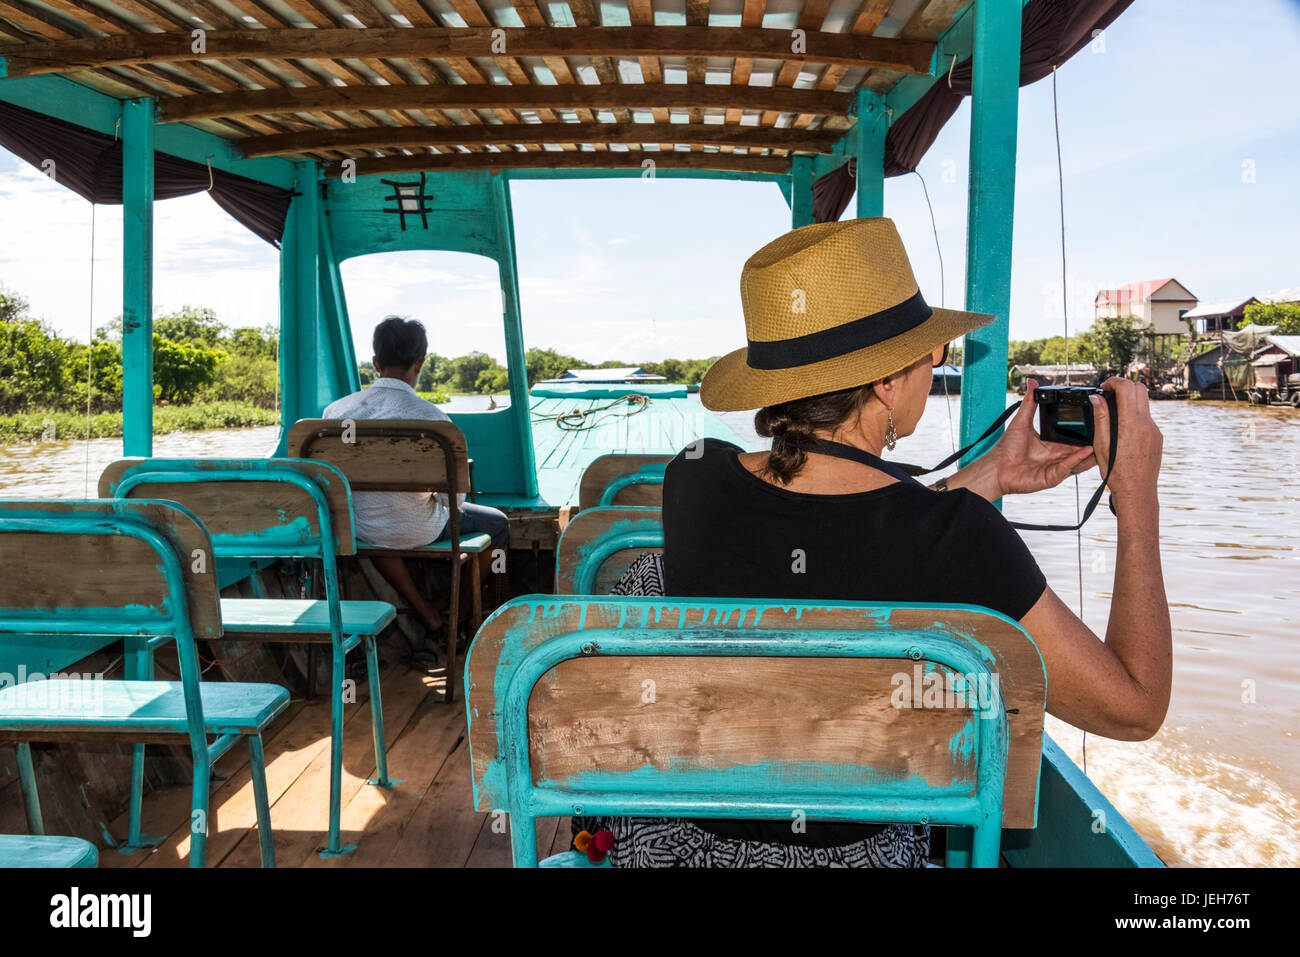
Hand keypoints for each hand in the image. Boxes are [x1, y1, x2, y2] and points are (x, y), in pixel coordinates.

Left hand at [987, 379, 1096, 495]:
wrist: (995, 469)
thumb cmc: (1006, 449)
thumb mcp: (1022, 421)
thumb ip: (1030, 402)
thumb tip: (1032, 382)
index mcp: (1052, 445)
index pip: (1073, 439)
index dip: (1085, 433)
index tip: (1098, 421)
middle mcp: (1056, 457)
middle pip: (1080, 450)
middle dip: (1094, 443)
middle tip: (1109, 432)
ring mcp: (1056, 468)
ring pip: (1079, 460)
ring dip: (1092, 452)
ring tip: (1106, 443)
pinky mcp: (1052, 477)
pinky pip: (1068, 467)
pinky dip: (1078, 459)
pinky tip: (1088, 450)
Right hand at [1092, 377, 1162, 501]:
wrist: (1137, 491)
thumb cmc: (1116, 473)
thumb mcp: (1101, 445)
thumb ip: (1100, 418)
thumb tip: (1096, 398)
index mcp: (1131, 424)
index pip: (1127, 388)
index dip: (1113, 382)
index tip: (1103, 387)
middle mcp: (1147, 423)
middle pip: (1139, 388)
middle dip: (1123, 386)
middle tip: (1108, 394)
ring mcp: (1155, 430)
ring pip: (1144, 402)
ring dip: (1130, 399)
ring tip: (1113, 412)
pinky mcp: (1158, 436)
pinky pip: (1147, 417)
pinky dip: (1135, 414)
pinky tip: (1123, 429)